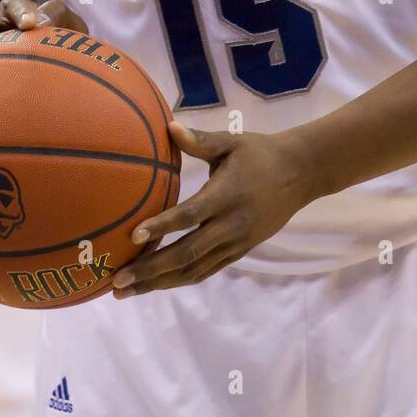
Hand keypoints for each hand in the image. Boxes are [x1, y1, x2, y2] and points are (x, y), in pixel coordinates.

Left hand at [111, 121, 313, 294]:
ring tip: (125, 290)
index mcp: (226, 196)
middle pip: (187, 254)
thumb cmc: (260, 153)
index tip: (133, 237)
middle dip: (150, 270)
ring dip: (159, 283)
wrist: (300, 174)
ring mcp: (235, 243)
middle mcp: (230, 225)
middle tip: (117, 280)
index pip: (190, 216)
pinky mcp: (239, 251)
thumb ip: (199, 139)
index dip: (162, 227)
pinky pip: (206, 271)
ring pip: (194, 270)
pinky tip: (155, 284)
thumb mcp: (232, 141)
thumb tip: (168, 125)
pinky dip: (179, 279)